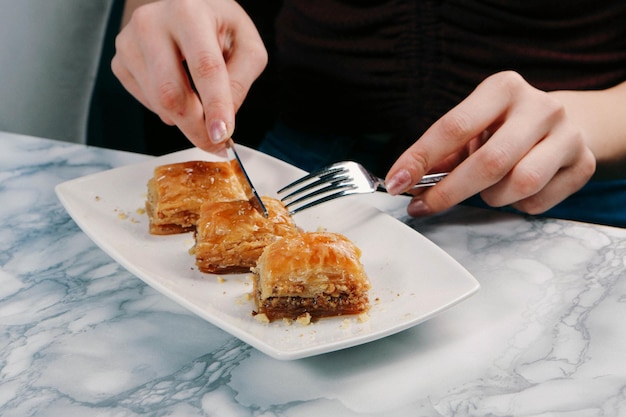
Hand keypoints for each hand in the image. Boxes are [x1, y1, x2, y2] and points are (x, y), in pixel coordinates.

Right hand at [111, 0, 267, 151]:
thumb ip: (240, 82)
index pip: (204, 67)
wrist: (186, 8)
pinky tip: (181, 92)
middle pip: (172, 93)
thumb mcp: (247, 46)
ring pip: (159, 103)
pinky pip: (147, 103)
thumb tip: (221, 122)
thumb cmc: (218, 25)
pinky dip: (169, 111)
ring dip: (185, 119)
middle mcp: (152, 23)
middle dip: (197, 127)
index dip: (215, 106)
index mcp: (189, 12)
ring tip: (203, 108)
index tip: (222, 136)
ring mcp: (130, 43)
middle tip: (215, 142)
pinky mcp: (120, 62)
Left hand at [385, 71, 596, 216]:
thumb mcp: (473, 128)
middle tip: (423, 207)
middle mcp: (539, 106)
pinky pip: (537, 201)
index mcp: (503, 89)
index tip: (396, 182)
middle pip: (488, 162)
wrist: (566, 123)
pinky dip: (517, 205)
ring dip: (491, 197)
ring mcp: (567, 134)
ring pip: (518, 184)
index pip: (453, 126)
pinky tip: (515, 191)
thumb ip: (441, 154)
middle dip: (448, 192)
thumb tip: (406, 182)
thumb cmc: (505, 128)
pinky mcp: (583, 163)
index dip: (420, 158)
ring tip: (487, 189)